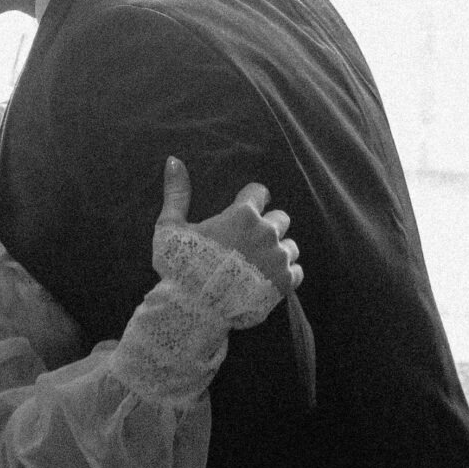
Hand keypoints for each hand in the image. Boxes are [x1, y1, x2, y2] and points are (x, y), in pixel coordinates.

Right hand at [159, 159, 302, 297]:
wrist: (194, 309)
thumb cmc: (181, 266)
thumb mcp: (171, 227)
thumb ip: (177, 192)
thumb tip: (173, 158)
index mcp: (243, 214)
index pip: (260, 192)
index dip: (251, 200)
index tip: (243, 210)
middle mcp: (266, 232)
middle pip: (280, 219)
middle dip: (268, 226)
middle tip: (249, 242)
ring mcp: (278, 258)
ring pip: (291, 245)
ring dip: (278, 250)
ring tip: (259, 263)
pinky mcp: (285, 282)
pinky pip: (297, 271)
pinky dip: (286, 273)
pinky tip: (268, 279)